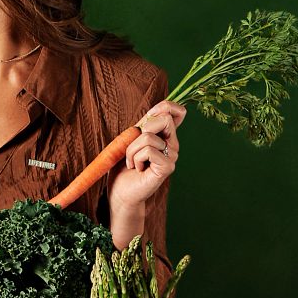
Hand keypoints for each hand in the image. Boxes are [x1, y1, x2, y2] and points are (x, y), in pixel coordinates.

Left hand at [109, 100, 185, 221]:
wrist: (120, 190)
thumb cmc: (123, 165)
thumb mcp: (131, 138)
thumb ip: (144, 124)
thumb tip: (158, 108)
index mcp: (165, 135)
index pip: (177, 111)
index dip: (165, 106)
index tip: (148, 116)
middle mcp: (172, 144)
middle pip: (165, 118)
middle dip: (141, 129)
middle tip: (134, 147)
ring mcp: (172, 156)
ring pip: (148, 136)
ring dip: (131, 149)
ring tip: (132, 162)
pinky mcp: (167, 167)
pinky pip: (148, 150)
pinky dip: (134, 158)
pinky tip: (137, 169)